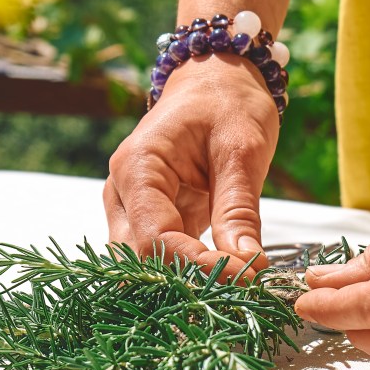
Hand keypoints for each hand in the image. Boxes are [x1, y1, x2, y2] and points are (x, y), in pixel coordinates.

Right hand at [104, 54, 278, 275]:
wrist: (217, 80)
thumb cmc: (228, 103)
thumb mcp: (242, 150)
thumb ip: (238, 209)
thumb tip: (247, 265)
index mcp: (137, 168)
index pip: (154, 237)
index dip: (195, 265)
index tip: (243, 277)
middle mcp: (122, 192)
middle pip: (138, 257)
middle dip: (185, 279)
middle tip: (239, 289)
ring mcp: (131, 208)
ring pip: (143, 263)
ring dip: (183, 280)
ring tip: (232, 287)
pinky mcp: (149, 219)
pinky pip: (158, 257)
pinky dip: (187, 272)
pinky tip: (221, 281)